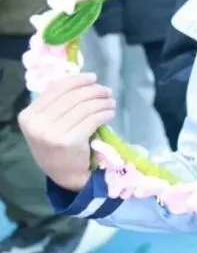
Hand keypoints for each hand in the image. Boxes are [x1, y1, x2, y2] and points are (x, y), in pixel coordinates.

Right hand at [17, 73, 114, 190]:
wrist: (64, 174)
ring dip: (102, 102)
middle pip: (73, 97)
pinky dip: (105, 113)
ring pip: (85, 107)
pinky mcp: (70, 141)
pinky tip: (110, 113)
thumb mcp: (46, 124)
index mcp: (28, 116)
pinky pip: (93, 119)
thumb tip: (80, 81)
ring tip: (110, 102)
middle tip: (107, 92)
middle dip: (94, 90)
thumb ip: (55, 105)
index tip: (93, 78)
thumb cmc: (56, 146)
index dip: (77, 80)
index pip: (55, 89)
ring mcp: (52, 133)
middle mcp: (37, 124)